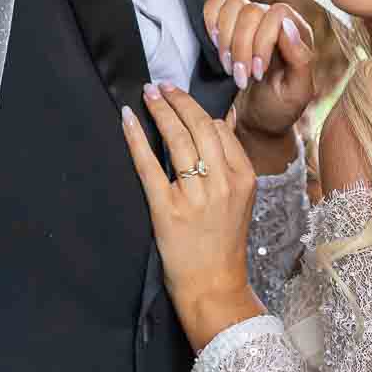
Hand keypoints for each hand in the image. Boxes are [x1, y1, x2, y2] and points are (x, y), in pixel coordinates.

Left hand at [121, 82, 261, 352]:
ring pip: (176, 139)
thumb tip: (216, 126)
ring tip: (148, 94)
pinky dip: (136, 138)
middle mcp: (222, 183)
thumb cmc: (223, 244)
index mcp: (243, 177)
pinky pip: (148, 165)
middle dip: (178, 100)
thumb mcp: (240, 200)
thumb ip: (230, 165)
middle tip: (161, 85)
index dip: (198, 110)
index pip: (221, 130)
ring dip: (160, 110)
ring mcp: (195, 196)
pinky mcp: (167, 209)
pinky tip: (128, 118)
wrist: (213, 286)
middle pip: (199, 126)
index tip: (182, 97)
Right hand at [205, 0, 314, 149]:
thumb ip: (300, 59)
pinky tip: (215, 45)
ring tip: (229, 67)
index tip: (257, 72)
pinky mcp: (228, 24)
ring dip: (225, 39)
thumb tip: (288, 27)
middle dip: (241, 47)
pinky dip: (210, 21)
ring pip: (232, 5)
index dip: (262, 41)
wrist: (256, 122)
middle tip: (241, 77)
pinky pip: (215, 4)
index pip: (277, 14)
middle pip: (251, 10)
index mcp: (297, 32)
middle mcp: (274, 20)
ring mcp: (251, 20)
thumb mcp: (297, 93)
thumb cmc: (279, 108)